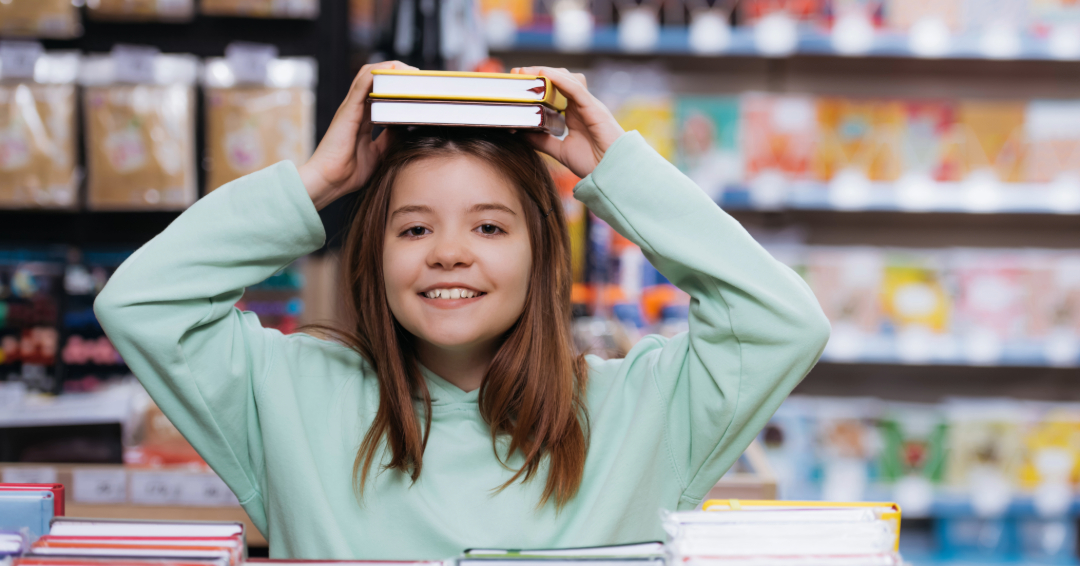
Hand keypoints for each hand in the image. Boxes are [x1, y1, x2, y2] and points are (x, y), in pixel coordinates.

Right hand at [299, 60, 416, 210]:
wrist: (329, 181)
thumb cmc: (349, 172)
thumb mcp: (378, 153)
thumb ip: (389, 138)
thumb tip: (406, 128)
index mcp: (362, 118)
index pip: (380, 93)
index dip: (398, 87)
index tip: (418, 88)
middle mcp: (356, 109)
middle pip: (376, 79)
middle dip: (398, 73)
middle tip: (420, 77)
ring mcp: (351, 107)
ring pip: (369, 75)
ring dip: (391, 68)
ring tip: (411, 70)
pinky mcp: (348, 110)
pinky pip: (362, 83)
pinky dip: (378, 72)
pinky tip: (393, 68)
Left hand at [511, 66, 624, 178]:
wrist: (613, 174)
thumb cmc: (594, 163)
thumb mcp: (561, 151)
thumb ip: (543, 142)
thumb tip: (522, 134)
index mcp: (575, 113)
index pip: (555, 89)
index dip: (538, 83)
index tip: (518, 82)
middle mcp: (581, 105)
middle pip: (560, 79)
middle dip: (538, 73)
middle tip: (516, 74)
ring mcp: (589, 105)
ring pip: (567, 79)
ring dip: (546, 72)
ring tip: (525, 71)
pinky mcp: (594, 108)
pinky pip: (576, 88)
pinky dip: (560, 79)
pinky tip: (544, 74)